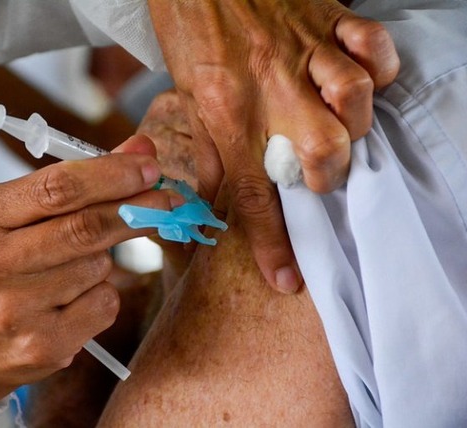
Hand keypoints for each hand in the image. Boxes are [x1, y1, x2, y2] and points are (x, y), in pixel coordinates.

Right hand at [0, 136, 178, 401]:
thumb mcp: (11, 214)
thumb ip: (71, 180)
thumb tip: (140, 150)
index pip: (57, 187)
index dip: (112, 174)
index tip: (149, 166)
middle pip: (85, 228)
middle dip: (135, 209)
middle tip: (166, 200)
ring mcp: (13, 311)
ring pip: (98, 267)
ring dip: (104, 259)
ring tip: (71, 267)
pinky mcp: (41, 346)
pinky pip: (104, 304)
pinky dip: (102, 294)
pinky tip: (71, 299)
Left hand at [147, 0, 398, 292]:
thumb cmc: (187, 26)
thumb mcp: (186, 95)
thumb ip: (208, 150)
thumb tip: (214, 200)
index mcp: (227, 110)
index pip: (252, 192)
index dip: (271, 243)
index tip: (287, 279)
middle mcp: (268, 85)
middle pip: (320, 149)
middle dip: (327, 176)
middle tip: (316, 174)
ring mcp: (301, 49)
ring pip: (352, 99)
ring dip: (352, 125)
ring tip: (335, 127)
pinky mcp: (325, 17)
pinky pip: (369, 45)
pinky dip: (375, 67)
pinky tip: (356, 77)